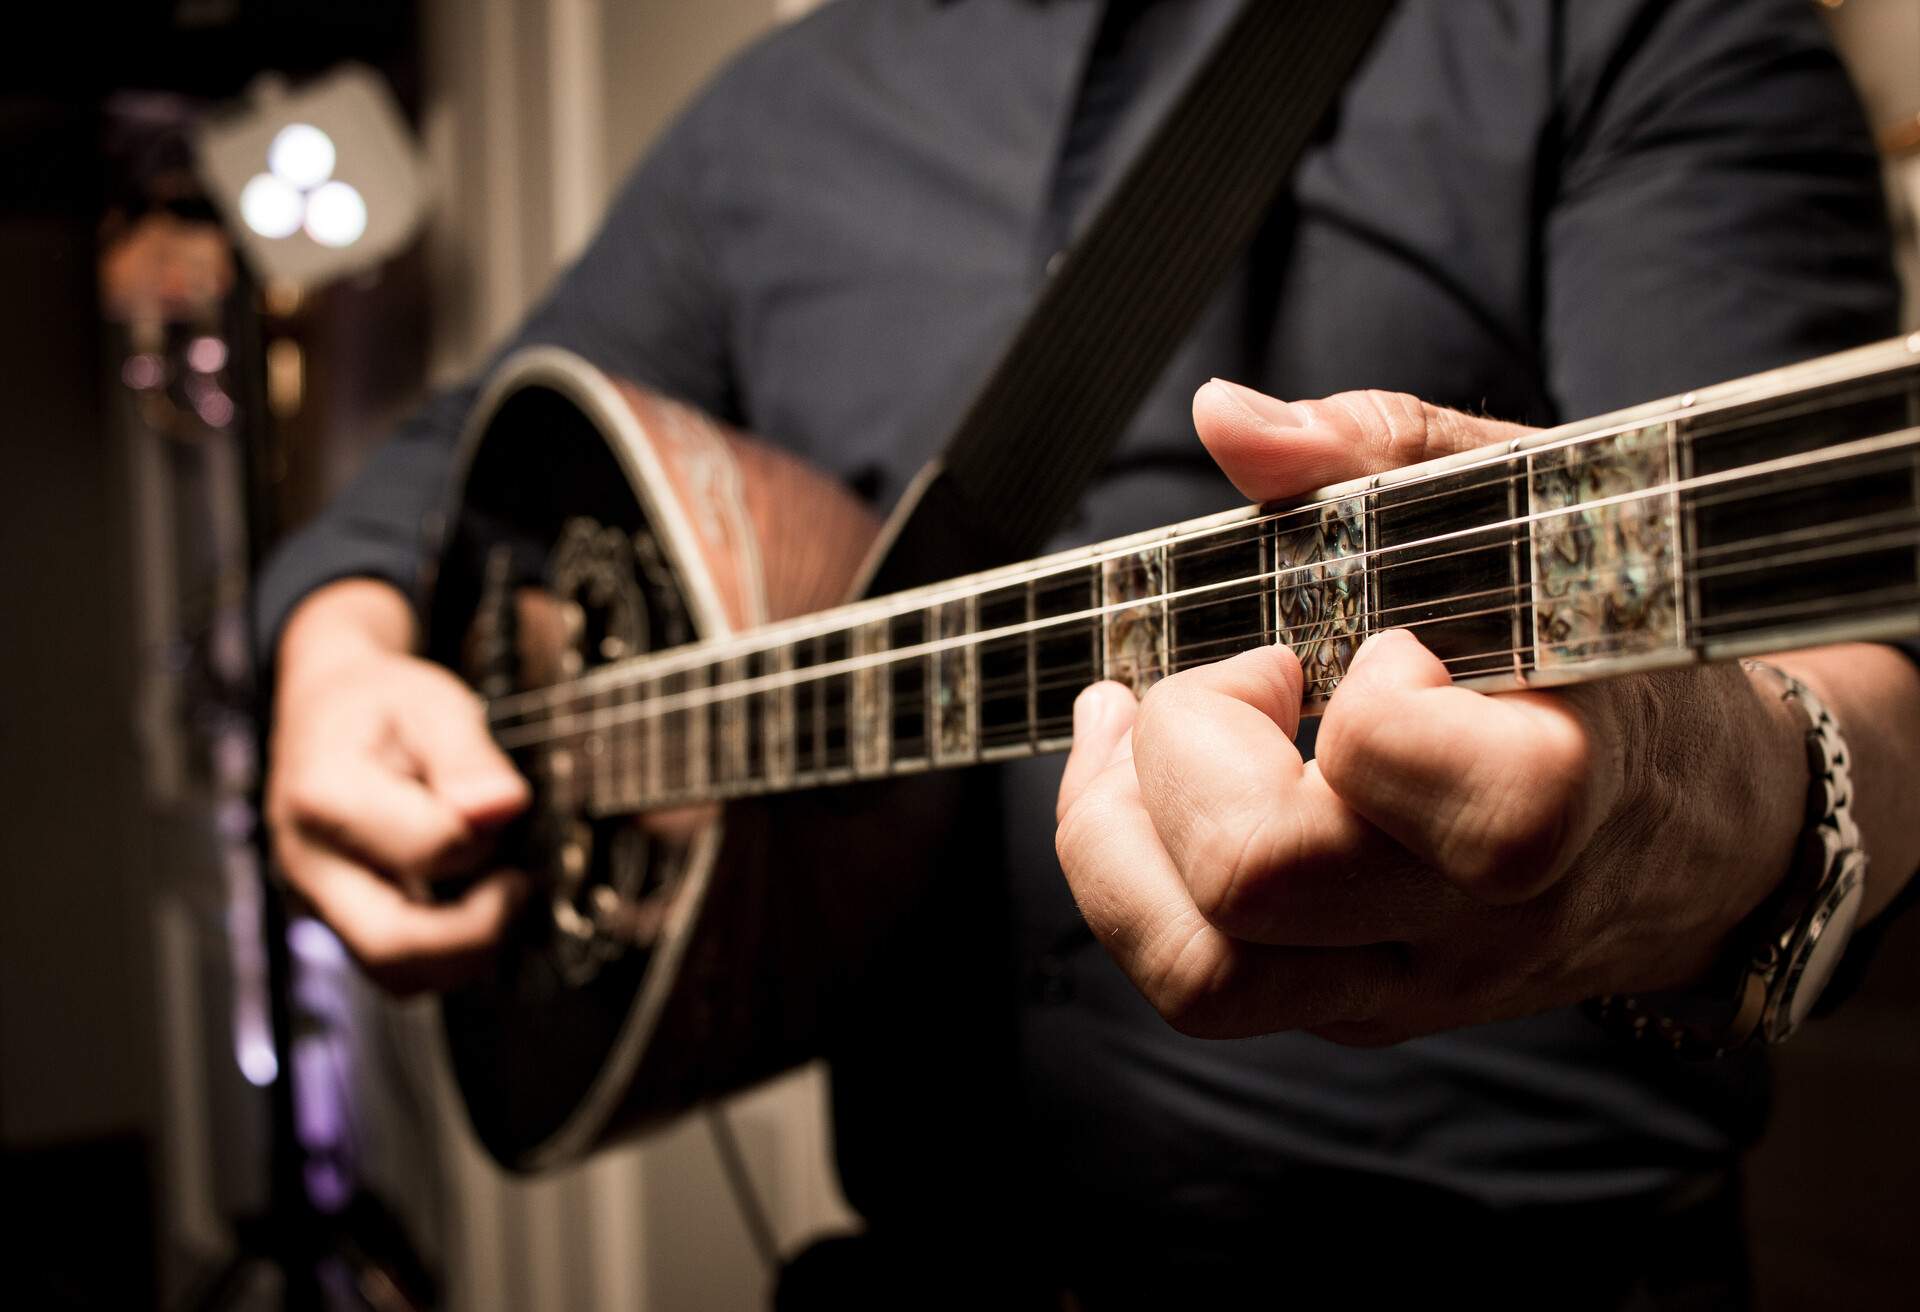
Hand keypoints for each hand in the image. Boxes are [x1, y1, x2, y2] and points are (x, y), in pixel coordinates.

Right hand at [267, 580, 530, 993]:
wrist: (329, 708)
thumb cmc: (382, 703)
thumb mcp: (432, 703)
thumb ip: (468, 757)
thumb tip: (502, 807)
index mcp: (325, 797)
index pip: (425, 851)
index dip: (483, 837)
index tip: (510, 808)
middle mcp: (310, 863)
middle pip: (392, 947)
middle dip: (477, 933)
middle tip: (520, 887)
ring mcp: (318, 900)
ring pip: (395, 973)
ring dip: (467, 951)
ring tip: (504, 893)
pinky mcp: (339, 919)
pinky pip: (397, 963)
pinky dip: (448, 951)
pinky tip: (479, 904)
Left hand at [1052, 382, 1808, 1041]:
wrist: (1712, 827)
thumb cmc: (1611, 647)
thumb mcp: (1534, 513)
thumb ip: (1384, 449)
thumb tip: (1229, 420)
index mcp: (1549, 789)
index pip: (1386, 766)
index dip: (1347, 691)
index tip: (1387, 646)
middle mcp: (1469, 920)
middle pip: (1249, 884)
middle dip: (1181, 749)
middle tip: (1243, 679)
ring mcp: (1402, 983)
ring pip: (1195, 977)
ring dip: (1110, 838)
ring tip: (1128, 734)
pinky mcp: (1350, 1009)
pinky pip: (1196, 980)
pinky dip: (1128, 873)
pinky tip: (1151, 780)